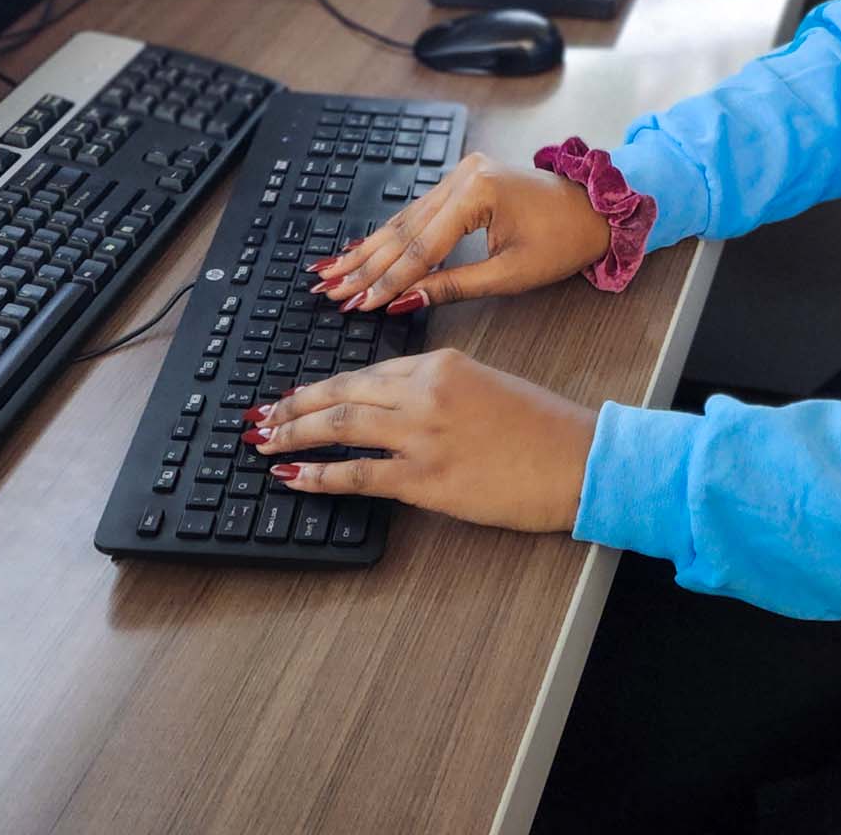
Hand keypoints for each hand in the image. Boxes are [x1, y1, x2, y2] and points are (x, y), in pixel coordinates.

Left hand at [245, 350, 597, 532]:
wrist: (576, 458)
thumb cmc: (542, 426)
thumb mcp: (486, 384)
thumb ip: (438, 388)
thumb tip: (394, 407)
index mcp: (442, 362)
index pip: (367, 372)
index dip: (322, 386)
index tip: (295, 395)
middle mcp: (426, 391)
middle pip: (344, 393)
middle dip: (295, 406)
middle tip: (263, 417)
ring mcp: (423, 434)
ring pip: (342, 426)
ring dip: (295, 434)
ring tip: (266, 442)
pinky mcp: (426, 478)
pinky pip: (359, 474)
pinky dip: (320, 475)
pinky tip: (296, 477)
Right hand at [309, 151, 613, 314]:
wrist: (597, 210)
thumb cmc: (564, 241)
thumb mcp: (510, 274)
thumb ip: (453, 285)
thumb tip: (405, 301)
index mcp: (478, 191)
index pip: (421, 246)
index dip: (387, 279)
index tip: (356, 302)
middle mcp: (464, 174)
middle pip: (404, 228)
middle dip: (365, 263)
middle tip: (329, 288)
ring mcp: (462, 173)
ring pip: (406, 219)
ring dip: (370, 249)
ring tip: (333, 271)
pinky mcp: (464, 180)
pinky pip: (420, 212)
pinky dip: (392, 235)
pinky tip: (363, 248)